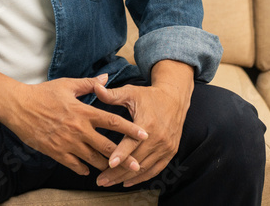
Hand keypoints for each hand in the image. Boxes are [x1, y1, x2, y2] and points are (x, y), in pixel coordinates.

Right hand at [1, 74, 148, 176]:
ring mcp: (67, 142)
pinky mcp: (56, 152)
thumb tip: (106, 78)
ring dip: (106, 165)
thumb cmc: (42, 93)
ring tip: (115, 170)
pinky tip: (89, 169)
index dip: (130, 128)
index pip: (112, 120)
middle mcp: (78, 129)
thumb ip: (89, 84)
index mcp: (83, 111)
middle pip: (107, 146)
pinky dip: (84, 168)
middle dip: (124, 157)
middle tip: (137, 165)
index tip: (145, 135)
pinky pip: (75, 165)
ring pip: (93, 159)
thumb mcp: (66, 85)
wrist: (18, 106)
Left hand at [93, 61, 193, 187]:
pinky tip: (127, 182)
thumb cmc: (149, 96)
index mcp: (148, 124)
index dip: (121, 153)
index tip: (109, 164)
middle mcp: (159, 138)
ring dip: (127, 177)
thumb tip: (95, 87)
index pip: (132, 142)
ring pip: (144, 168)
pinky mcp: (170, 153)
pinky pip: (155, 169)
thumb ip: (112, 94)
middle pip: (136, 160)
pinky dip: (142, 178)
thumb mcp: (131, 92)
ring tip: (109, 183)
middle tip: (101, 180)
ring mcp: (166, 148)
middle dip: (118, 172)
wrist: (174, 99)